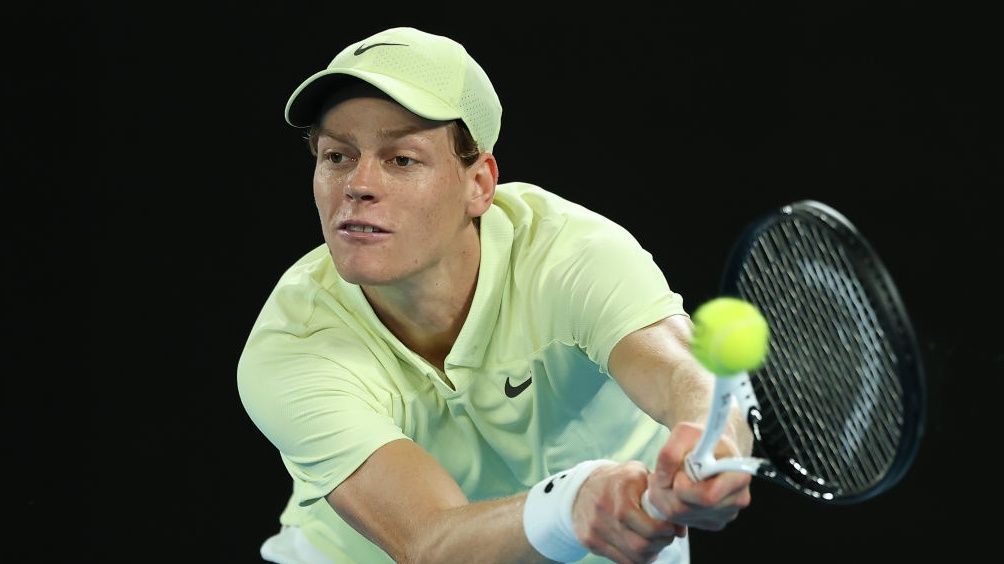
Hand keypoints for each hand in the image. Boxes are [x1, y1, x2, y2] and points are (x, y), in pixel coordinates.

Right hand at [571, 461, 685, 563]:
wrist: (582, 486)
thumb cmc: (620, 480)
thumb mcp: (640, 475)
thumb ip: (661, 496)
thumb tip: (680, 527)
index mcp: (621, 490)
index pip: (648, 526)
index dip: (665, 532)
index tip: (670, 527)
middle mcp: (605, 509)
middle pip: (641, 545)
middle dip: (660, 544)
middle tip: (665, 537)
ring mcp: (595, 527)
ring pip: (633, 556)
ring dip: (650, 553)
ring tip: (653, 542)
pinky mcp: (589, 541)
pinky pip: (621, 561)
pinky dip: (635, 558)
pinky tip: (639, 547)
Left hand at [646, 422, 751, 530]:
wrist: (709, 446)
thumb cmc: (700, 437)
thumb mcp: (684, 432)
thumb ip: (670, 453)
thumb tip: (663, 480)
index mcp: (739, 476)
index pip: (707, 496)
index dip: (683, 487)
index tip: (679, 471)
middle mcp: (737, 500)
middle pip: (688, 509)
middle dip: (666, 491)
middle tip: (662, 474)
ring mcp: (725, 514)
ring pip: (680, 517)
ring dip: (663, 497)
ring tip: (667, 478)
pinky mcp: (711, 521)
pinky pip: (680, 521)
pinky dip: (669, 505)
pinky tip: (674, 489)